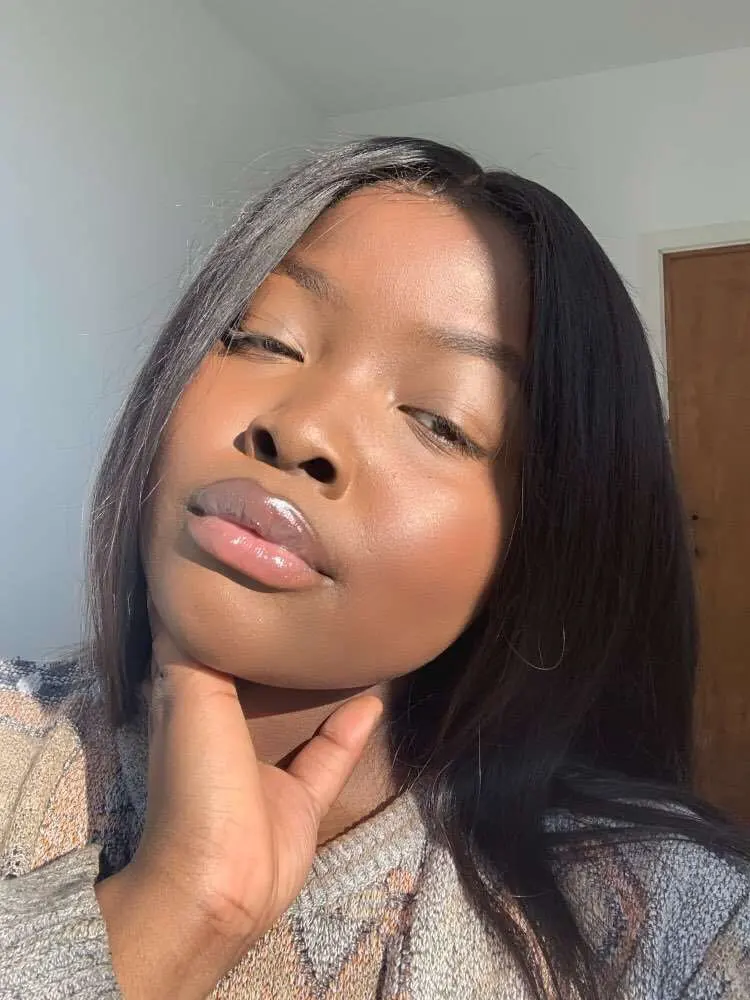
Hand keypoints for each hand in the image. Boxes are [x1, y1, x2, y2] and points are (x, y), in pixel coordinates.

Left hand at [95, 611, 383, 999]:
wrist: (220, 880)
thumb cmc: (196, 778)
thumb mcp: (187, 694)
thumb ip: (193, 646)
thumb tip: (191, 590)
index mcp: (185, 703)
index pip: (196, 643)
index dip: (215, 606)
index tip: (244, 564)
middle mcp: (222, 729)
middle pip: (248, 673)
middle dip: (271, 637)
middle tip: (307, 589)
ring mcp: (263, 768)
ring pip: (294, 713)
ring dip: (314, 681)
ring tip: (345, 634)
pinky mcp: (300, 799)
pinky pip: (330, 755)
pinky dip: (350, 730)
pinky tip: (375, 698)